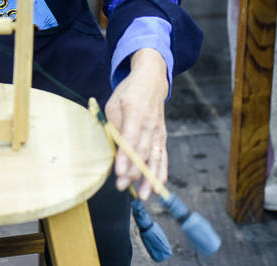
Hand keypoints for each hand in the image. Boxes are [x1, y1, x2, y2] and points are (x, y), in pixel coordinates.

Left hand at [105, 49, 168, 199]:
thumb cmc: (128, 93)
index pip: (130, 138)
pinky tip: (158, 186)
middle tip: (122, 186)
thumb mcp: (113, 103)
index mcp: (135, 113)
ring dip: (150, 177)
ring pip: (155, 157)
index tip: (118, 172)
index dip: (125, 156)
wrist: (151, 82)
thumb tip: (113, 147)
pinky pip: (163, 157)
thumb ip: (114, 125)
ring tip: (144, 195)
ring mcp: (158, 131)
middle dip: (133, 171)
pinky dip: (162, 172)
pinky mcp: (162, 137)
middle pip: (142, 151)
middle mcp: (150, 124)